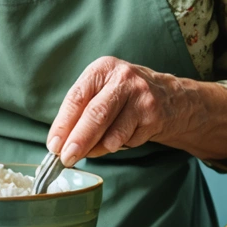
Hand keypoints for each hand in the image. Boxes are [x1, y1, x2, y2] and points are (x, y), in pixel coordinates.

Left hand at [47, 57, 174, 166]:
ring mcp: (141, 96)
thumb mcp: (103, 89)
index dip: (63, 123)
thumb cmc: (127, 95)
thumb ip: (82, 110)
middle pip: (95, 114)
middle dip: (78, 140)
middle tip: (67, 158)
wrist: (172, 99)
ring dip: (96, 149)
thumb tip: (60, 142)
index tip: (54, 144)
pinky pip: (128, 140)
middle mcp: (122, 78)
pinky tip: (119, 141)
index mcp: (103, 68)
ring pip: (112, 132)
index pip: (77, 97)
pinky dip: (117, 147)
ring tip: (90, 152)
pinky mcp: (153, 116)